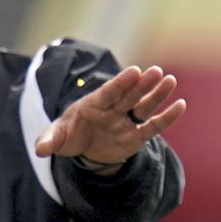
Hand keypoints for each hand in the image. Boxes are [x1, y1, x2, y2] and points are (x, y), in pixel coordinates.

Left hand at [34, 65, 186, 163]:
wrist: (81, 149)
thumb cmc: (68, 136)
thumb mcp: (56, 138)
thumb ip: (48, 141)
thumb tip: (39, 150)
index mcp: (92, 105)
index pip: (108, 92)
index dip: (120, 83)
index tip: (134, 71)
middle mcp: (111, 110)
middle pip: (128, 95)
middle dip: (141, 84)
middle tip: (155, 71)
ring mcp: (125, 122)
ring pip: (143, 106)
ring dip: (156, 95)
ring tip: (170, 80)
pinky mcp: (135, 136)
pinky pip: (153, 126)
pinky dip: (166, 118)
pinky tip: (180, 105)